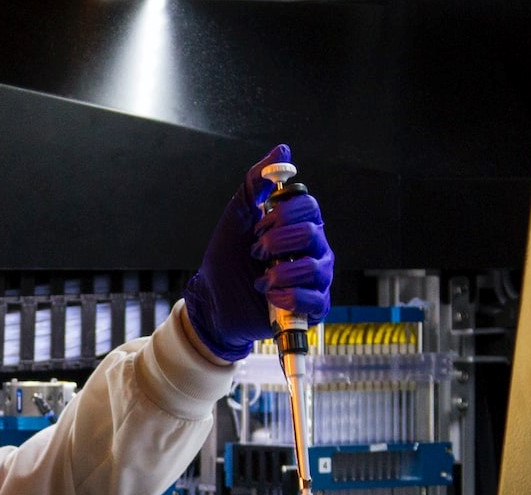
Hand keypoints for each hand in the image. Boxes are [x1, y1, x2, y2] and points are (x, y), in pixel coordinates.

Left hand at [181, 144, 335, 361]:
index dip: (282, 214)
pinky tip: (270, 296)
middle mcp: (314, 250)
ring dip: (279, 272)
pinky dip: (288, 297)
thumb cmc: (228, 257)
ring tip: (261, 280)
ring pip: (313, 268)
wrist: (214, 300)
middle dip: (276, 242)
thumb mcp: (238, 214)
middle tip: (256, 252)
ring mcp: (316, 279)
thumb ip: (257, 182)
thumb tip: (283, 150)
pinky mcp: (312, 307)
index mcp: (300, 225)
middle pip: (312, 233)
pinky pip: (314, 300)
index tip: (258, 225)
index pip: (309, 206)